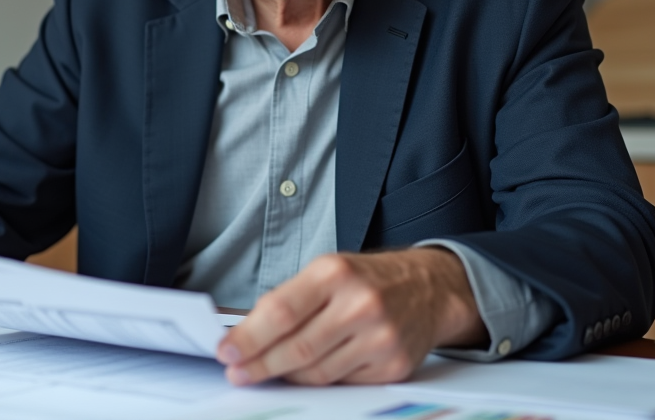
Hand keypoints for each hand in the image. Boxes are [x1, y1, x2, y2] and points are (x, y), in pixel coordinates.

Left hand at [216, 247, 485, 384]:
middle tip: (238, 371)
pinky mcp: (392, 365)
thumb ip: (289, 300)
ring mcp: (379, 337)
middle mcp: (360, 304)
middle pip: (296, 348)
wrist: (427, 289)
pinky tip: (307, 372)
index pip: (281, 312)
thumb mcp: (326, 272)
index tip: (227, 351)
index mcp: (335, 273)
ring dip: (286, 375)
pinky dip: (319, 380)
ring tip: (267, 371)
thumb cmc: (368, 279)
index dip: (249, 337)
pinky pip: (341, 383)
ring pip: (316, 372)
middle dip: (259, 364)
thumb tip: (244, 332)